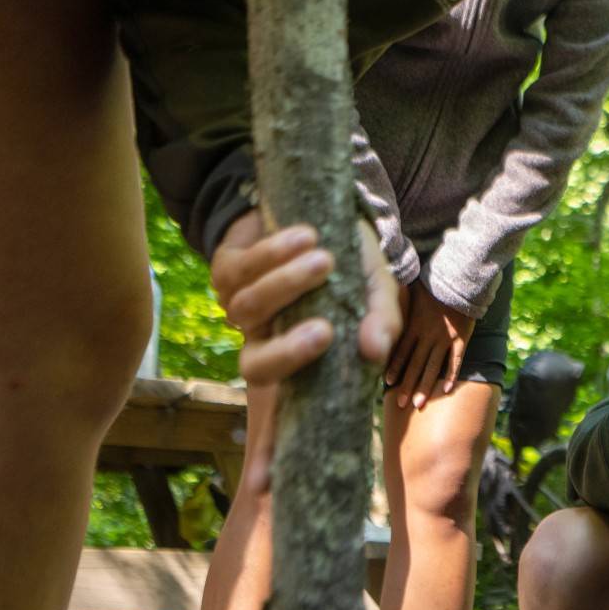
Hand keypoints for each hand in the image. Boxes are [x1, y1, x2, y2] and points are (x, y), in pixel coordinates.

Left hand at [211, 210, 399, 387]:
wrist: (325, 207)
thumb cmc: (351, 260)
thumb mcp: (377, 288)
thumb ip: (381, 319)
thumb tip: (375, 351)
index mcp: (298, 353)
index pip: (281, 393)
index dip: (284, 401)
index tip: (309, 387)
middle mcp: (264, 336)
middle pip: (254, 366)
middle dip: (287, 352)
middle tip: (326, 331)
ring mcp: (240, 304)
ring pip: (250, 309)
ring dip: (288, 284)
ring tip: (326, 260)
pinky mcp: (226, 268)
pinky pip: (241, 269)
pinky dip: (274, 253)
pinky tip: (306, 237)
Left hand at [384, 281, 476, 409]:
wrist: (460, 278)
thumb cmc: (433, 282)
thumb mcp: (410, 289)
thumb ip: (398, 302)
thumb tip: (378, 300)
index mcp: (414, 325)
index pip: (401, 352)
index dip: (394, 368)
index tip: (387, 384)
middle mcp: (427, 335)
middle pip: (415, 364)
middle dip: (407, 385)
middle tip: (400, 404)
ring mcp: (445, 338)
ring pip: (433, 367)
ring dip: (425, 386)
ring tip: (419, 403)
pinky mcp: (461, 338)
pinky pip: (456, 360)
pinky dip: (452, 375)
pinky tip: (447, 389)